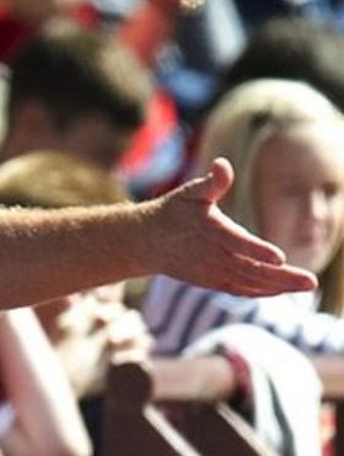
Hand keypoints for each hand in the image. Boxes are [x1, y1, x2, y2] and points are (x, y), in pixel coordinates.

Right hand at [151, 158, 317, 296]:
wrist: (145, 242)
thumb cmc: (172, 212)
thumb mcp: (189, 192)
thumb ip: (212, 182)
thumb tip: (223, 164)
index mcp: (208, 230)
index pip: (236, 242)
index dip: (257, 250)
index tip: (279, 258)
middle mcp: (211, 255)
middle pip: (250, 268)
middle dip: (282, 276)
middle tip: (310, 281)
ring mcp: (211, 271)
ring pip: (249, 282)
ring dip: (278, 286)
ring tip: (306, 285)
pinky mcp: (211, 281)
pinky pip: (240, 290)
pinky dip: (261, 291)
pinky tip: (282, 290)